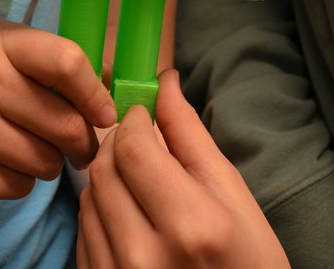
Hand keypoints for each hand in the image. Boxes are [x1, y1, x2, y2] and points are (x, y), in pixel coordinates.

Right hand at [0, 19, 117, 203]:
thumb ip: (36, 59)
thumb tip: (102, 87)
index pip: (68, 61)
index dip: (95, 93)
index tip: (103, 113)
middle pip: (67, 125)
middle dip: (82, 142)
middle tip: (76, 146)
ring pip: (47, 162)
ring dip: (46, 163)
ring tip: (20, 149)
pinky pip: (18, 187)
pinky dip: (17, 182)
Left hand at [77, 69, 288, 267]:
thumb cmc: (250, 262)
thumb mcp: (234, 197)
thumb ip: (191, 137)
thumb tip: (163, 83)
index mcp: (191, 224)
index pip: (132, 147)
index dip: (134, 119)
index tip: (145, 114)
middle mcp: (146, 255)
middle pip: (104, 168)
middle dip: (118, 142)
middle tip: (140, 140)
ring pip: (89, 196)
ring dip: (108, 174)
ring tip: (139, 178)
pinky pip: (84, 230)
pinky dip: (101, 208)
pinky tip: (129, 211)